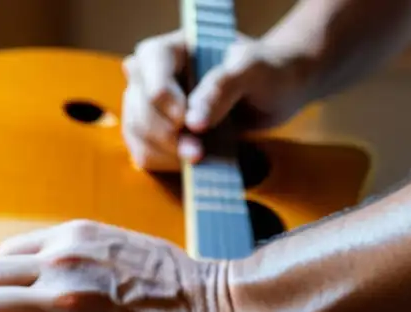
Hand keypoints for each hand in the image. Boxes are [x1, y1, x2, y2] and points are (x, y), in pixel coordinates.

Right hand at [120, 31, 308, 170]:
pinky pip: (145, 153)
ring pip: (137, 133)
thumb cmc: (265, 72)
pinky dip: (165, 163)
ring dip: (165, 153)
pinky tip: (190, 162)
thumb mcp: (253, 70)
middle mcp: (153, 75)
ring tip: (198, 157)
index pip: (150, 66)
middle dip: (166, 135)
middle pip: (139, 106)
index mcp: (172, 48)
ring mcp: (150, 106)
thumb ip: (223, 88)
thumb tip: (193, 122)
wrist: (273, 94)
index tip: (185, 120)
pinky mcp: (157, 134)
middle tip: (197, 152)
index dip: (163, 97)